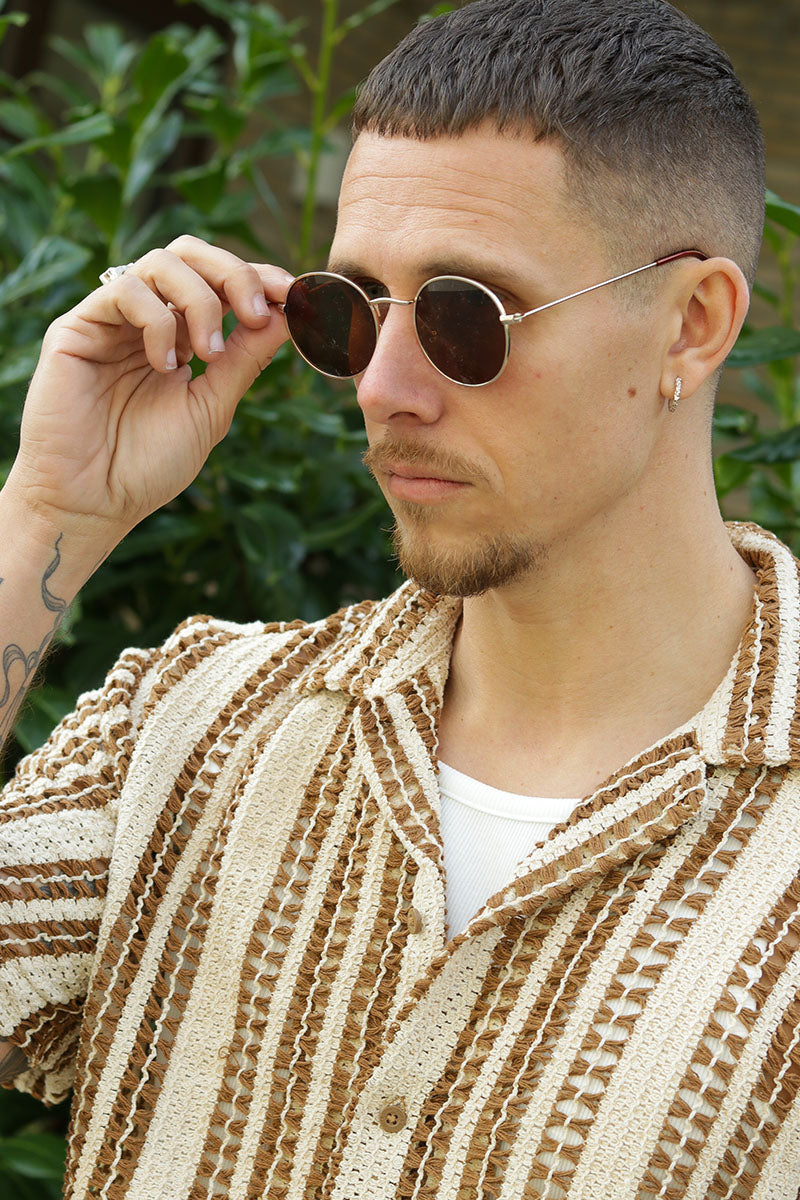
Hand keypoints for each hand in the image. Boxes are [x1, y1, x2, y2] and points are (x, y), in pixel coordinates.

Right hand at [5, 236, 292, 548]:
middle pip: (191, 254)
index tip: (293, 295)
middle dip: (234, 274)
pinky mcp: (78, 326)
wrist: (95, 502)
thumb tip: (285, 313)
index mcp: (181, 336)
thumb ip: (245, 360)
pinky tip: (165, 365)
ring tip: (209, 354)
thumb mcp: (211, 407)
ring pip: (162, 261)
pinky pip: (124, 290)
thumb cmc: (149, 465)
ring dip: (200, 300)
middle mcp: (146, 319)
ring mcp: (112, 320)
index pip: (219, 283)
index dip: (258, 278)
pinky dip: (158, 319)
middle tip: (255, 313)